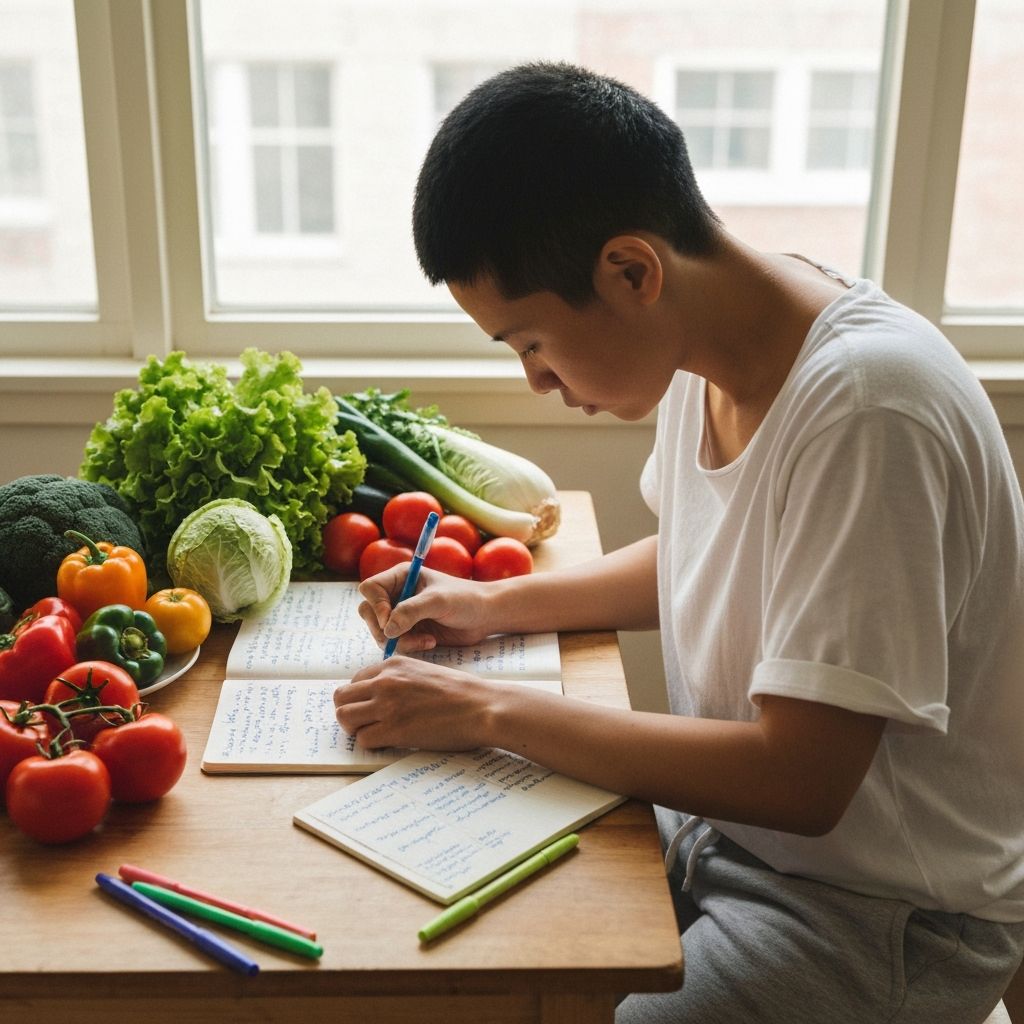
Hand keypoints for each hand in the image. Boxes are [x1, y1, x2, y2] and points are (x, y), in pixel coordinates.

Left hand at [334, 656, 494, 750]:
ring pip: (344, 718)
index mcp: (393, 665)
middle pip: (341, 698)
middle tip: (366, 723)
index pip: (354, 680)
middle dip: (349, 712)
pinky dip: (372, 744)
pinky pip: (363, 739)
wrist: (480, 707)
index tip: (371, 708)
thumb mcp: (424, 671)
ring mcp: (388, 705)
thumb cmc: (459, 692)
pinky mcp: (394, 730)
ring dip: (356, 729)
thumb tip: (381, 696)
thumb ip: (399, 678)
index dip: (360, 698)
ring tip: (375, 733)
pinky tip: (389, 743)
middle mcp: (385, 682)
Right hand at [357, 565, 497, 653]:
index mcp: (401, 577)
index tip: (390, 619)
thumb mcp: (438, 601)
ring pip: (380, 631)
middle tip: (402, 635)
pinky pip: (395, 643)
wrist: (484, 616)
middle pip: (368, 612)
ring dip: (400, 640)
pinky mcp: (409, 631)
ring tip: (426, 639)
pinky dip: (409, 646)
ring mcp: (401, 614)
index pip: (370, 588)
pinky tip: (430, 642)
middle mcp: (397, 594)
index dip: (375, 605)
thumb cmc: (465, 599)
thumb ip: (411, 611)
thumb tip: (387, 629)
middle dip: (383, 628)